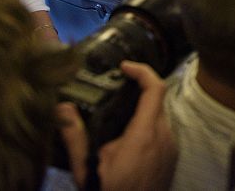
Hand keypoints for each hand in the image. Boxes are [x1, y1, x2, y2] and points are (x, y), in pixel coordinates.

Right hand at [58, 61, 176, 190]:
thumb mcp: (86, 167)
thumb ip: (75, 135)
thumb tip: (62, 109)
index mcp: (145, 134)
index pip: (154, 88)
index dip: (142, 70)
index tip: (125, 67)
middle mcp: (164, 137)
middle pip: (157, 100)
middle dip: (139, 91)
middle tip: (117, 89)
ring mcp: (171, 148)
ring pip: (161, 117)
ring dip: (143, 111)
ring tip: (119, 115)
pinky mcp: (172, 157)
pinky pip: (164, 132)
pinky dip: (149, 127)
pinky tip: (129, 138)